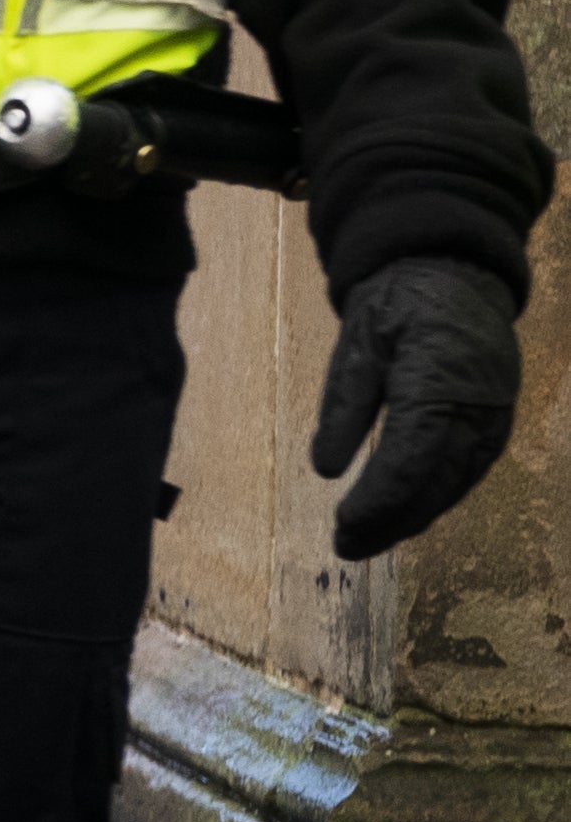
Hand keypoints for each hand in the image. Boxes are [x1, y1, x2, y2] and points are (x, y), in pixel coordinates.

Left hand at [312, 256, 521, 558]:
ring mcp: (493, 419)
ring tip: (366, 540)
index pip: (409, 460)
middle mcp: (477, 408)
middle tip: (346, 546)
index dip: (378, 501)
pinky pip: (465, 473)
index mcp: (438, 382)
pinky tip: (402, 515)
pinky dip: (433, 498)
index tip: (343, 526)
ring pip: (454, 485)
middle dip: (391, 522)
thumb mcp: (357, 341)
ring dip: (412, 518)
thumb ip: (343, 405)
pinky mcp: (495, 424)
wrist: (456, 275)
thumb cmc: (399, 304)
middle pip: (435, 483)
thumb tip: (326, 470)